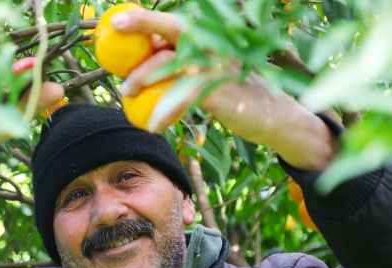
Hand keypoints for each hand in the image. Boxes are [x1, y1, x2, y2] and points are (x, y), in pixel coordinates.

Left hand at [112, 8, 335, 170]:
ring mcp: (219, 65)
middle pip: (174, 28)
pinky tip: (154, 125)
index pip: (175, 23)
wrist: (275, 117)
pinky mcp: (220, 90)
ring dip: (143, 76)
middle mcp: (216, 44)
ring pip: (172, 63)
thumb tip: (145, 57)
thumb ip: (182, 63)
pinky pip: (182, 98)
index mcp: (212, 39)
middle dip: (144, 22)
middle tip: (116, 26)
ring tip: (125, 91)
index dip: (147, 18)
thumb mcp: (209, 74)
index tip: (117, 19)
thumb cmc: (236, 93)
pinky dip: (164, 111)